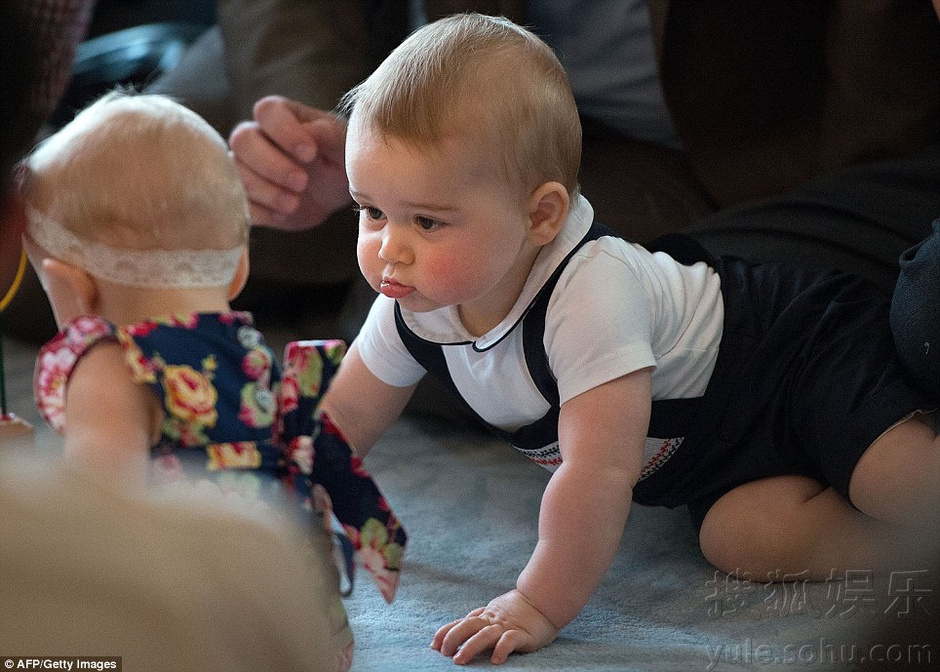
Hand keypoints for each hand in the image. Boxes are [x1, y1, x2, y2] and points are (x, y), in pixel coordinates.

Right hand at [228, 95, 350, 229]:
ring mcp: (246, 166)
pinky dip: (260, 211)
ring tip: (295, 204)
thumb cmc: (338, 157)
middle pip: (242, 140)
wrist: (335, 193)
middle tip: (302, 182)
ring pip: (237, 173)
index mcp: (280, 116)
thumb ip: (327, 134)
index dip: (284, 131)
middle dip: (271, 164)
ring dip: (266, 191)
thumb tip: (309, 131)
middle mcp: (256, 136)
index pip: (267, 111)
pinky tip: (283, 214)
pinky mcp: (246, 196)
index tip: (310, 153)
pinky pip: (238, 202)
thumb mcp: (341, 143)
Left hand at [431, 589, 558, 664]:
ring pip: (484, 634)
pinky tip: (495, 660)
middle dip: (453, 639)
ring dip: (470, 647)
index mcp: (485, 616)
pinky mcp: (522, 634)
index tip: (433, 645)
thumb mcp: (494, 612)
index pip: (461, 622)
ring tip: (459, 660)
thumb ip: (478, 620)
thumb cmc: (518, 609)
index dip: (445, 632)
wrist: (544, 600)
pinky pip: (510, 641)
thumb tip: (457, 628)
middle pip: (468, 626)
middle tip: (443, 653)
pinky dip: (501, 649)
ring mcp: (506, 627)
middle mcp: (492, 621)